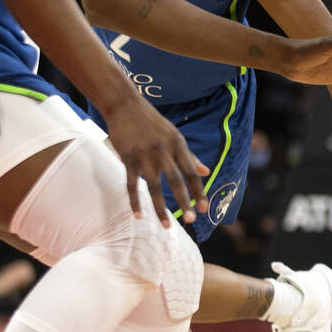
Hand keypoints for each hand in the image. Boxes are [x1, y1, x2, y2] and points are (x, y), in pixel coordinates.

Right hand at [100, 98, 208, 224]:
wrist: (125, 105)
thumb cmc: (152, 122)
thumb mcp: (175, 135)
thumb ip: (190, 156)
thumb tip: (207, 172)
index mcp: (178, 145)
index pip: (192, 172)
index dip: (199, 191)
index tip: (205, 209)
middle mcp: (164, 151)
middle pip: (176, 181)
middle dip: (185, 202)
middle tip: (191, 220)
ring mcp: (145, 155)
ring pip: (154, 187)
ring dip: (161, 208)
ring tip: (167, 226)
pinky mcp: (128, 158)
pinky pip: (131, 185)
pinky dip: (135, 201)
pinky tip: (138, 216)